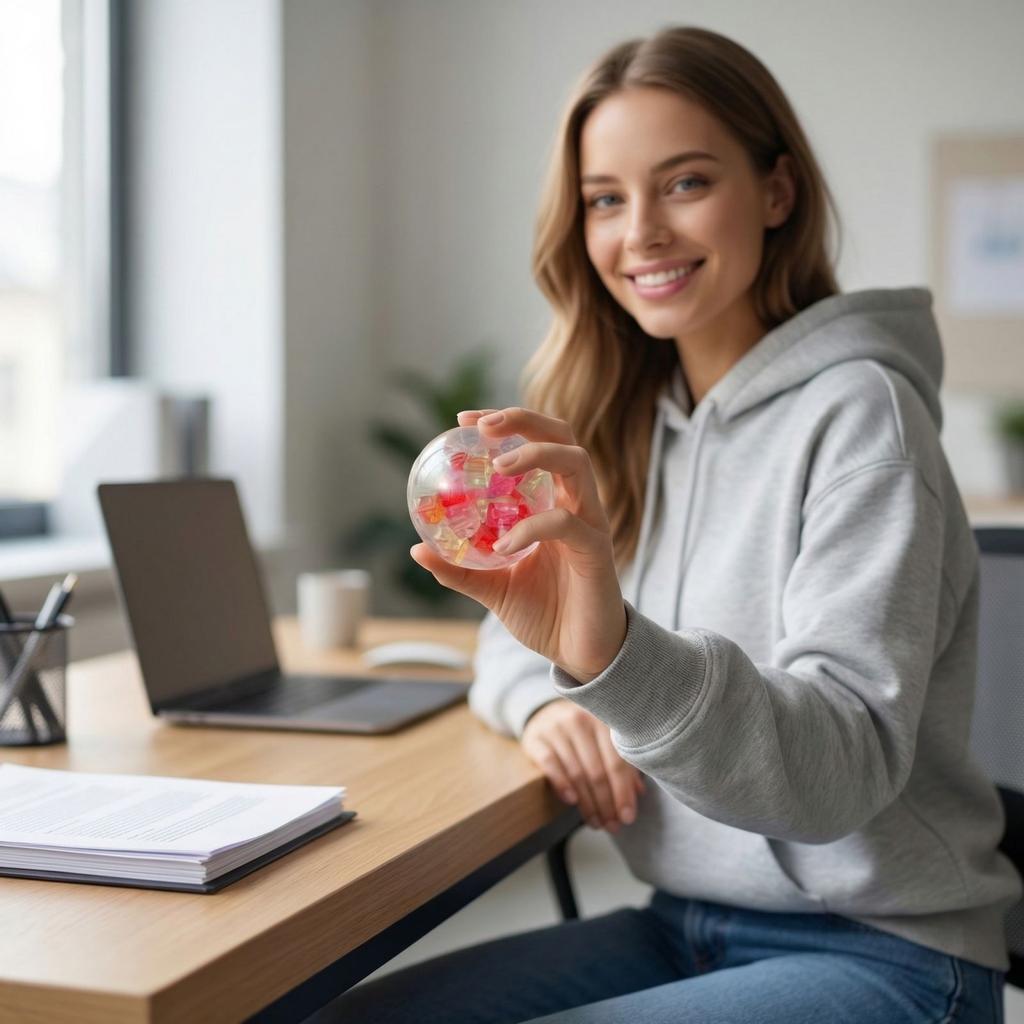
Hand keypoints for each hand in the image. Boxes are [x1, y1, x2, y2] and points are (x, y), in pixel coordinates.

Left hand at [409, 407, 626, 682]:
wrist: (582, 654)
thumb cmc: (545, 614)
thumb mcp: (493, 587)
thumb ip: (460, 568)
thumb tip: (416, 550)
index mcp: (556, 501)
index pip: (538, 443)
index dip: (506, 423)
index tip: (464, 421)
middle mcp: (578, 503)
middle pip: (563, 436)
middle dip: (523, 420)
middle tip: (482, 427)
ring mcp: (591, 523)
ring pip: (576, 463)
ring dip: (535, 453)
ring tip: (499, 462)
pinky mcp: (597, 551)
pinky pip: (565, 524)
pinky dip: (531, 526)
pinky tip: (504, 543)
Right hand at [522, 700, 645, 831]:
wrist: (545, 714)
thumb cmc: (583, 733)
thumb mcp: (604, 741)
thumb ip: (622, 763)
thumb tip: (638, 793)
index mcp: (603, 721)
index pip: (617, 762)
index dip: (623, 792)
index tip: (628, 817)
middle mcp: (580, 721)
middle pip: (597, 771)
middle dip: (606, 804)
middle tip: (612, 826)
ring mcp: (556, 728)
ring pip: (576, 773)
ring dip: (588, 803)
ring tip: (595, 822)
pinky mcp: (536, 738)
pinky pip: (550, 765)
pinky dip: (562, 785)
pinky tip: (572, 802)